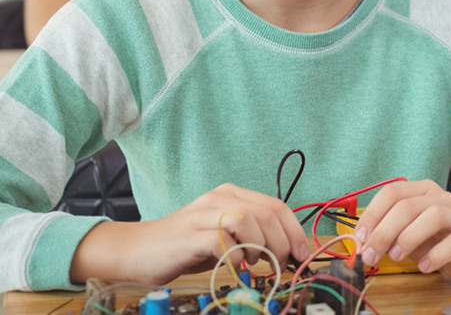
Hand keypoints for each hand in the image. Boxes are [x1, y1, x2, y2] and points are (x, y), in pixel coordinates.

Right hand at [70, 183, 308, 285]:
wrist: (135, 251)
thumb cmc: (184, 247)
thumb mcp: (225, 238)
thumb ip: (253, 237)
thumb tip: (287, 253)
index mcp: (231, 195)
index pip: (277, 206)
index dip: (295, 232)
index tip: (303, 255)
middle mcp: (219, 199)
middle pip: (267, 213)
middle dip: (282, 243)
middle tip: (279, 266)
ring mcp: (202, 215)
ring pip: (248, 220)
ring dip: (260, 247)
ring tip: (252, 264)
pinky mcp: (189, 236)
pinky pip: (223, 241)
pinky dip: (236, 257)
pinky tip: (233, 268)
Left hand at [353, 180, 450, 287]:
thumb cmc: (436, 240)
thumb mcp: (407, 233)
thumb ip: (387, 233)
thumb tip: (362, 244)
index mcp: (421, 191)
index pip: (392, 193)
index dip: (372, 215)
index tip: (359, 238)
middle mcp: (440, 198)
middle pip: (408, 206)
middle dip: (384, 232)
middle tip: (371, 255)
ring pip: (433, 216)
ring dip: (408, 238)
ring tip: (396, 257)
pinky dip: (435, 255)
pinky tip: (424, 266)